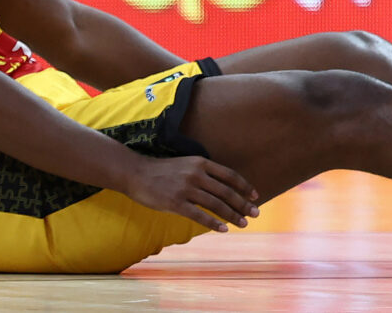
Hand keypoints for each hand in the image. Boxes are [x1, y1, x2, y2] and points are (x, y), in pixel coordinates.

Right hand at [124, 154, 261, 231]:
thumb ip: (203, 173)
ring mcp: (186, 188)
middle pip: (226, 191)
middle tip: (256, 213)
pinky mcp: (176, 202)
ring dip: (232, 215)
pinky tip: (223, 229)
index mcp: (201, 163)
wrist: (136, 173)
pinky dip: (213, 223)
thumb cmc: (162, 171)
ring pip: (216, 204)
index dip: (244, 186)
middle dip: (243, 203)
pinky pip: (199, 215)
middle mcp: (196, 174)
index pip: (229, 175)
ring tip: (243, 223)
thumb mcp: (186, 164)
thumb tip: (222, 187)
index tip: (255, 195)